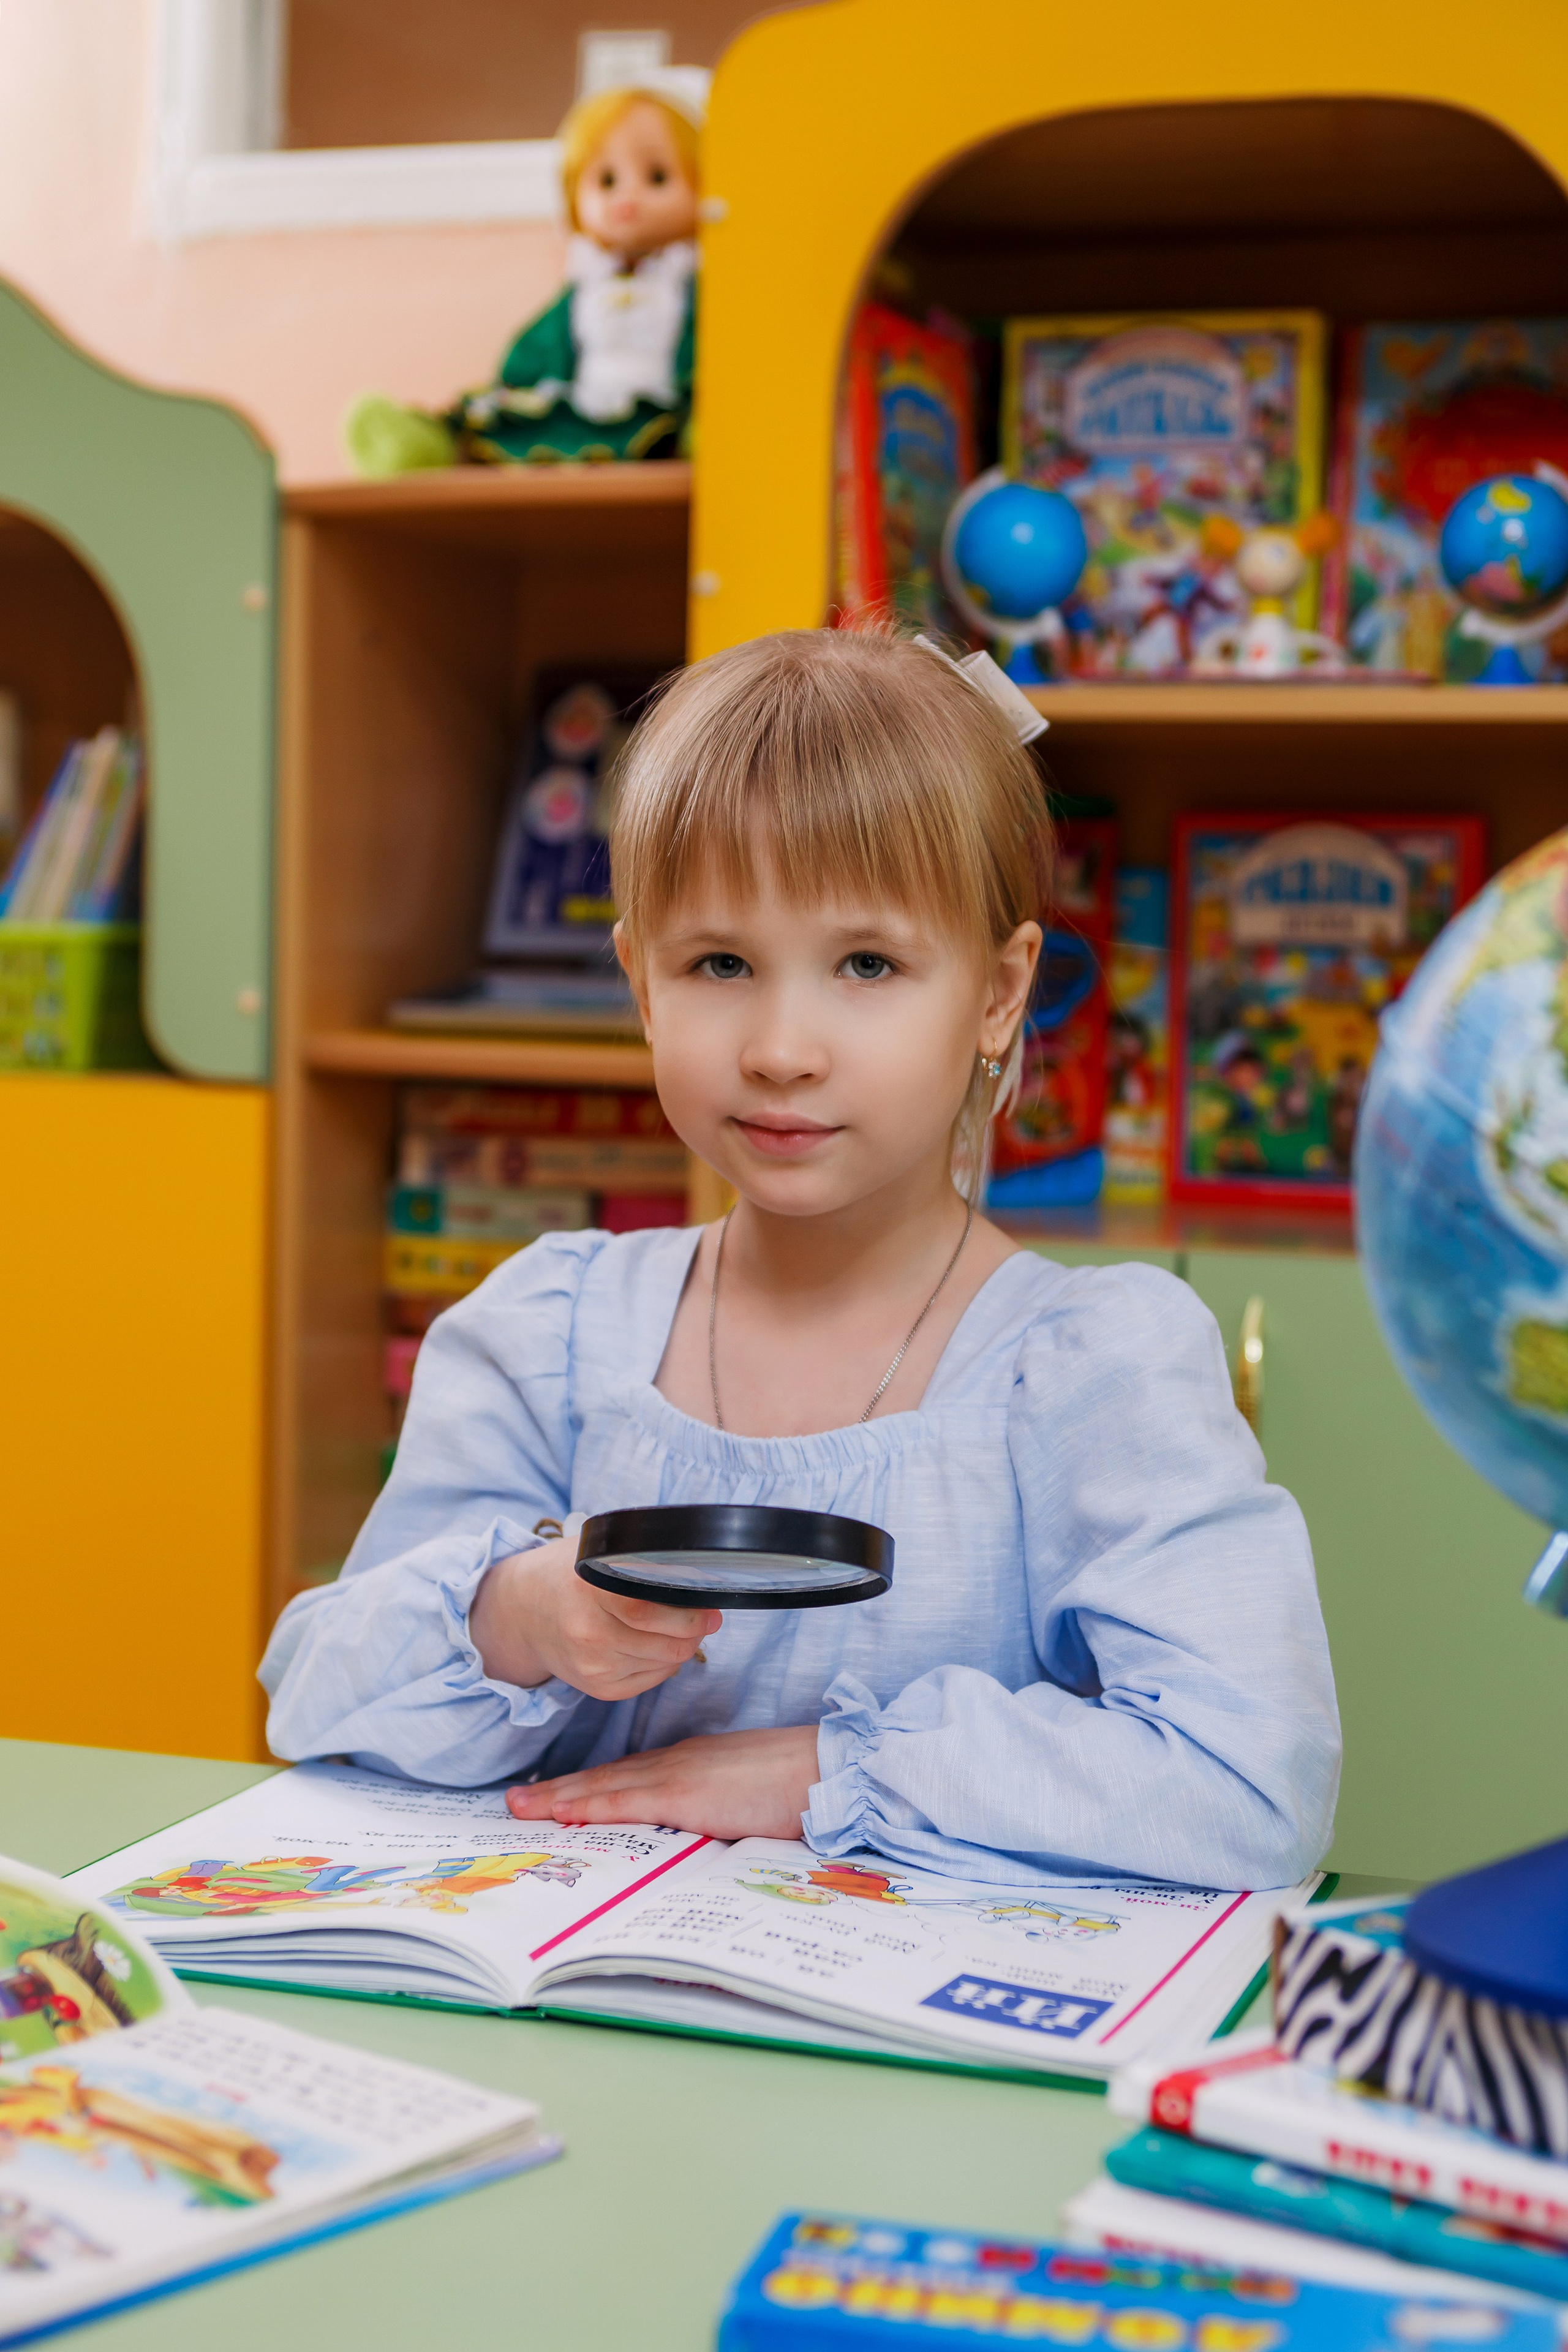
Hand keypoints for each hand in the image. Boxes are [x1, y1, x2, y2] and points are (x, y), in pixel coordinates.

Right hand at [469, 1534, 719, 1701]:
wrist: (520, 1613)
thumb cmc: (566, 1576)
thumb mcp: (594, 1553)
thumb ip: (636, 1562)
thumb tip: (695, 1578)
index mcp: (587, 1591)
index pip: (650, 1610)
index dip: (690, 1613)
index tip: (711, 1607)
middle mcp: (588, 1633)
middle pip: (665, 1643)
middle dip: (696, 1632)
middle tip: (706, 1618)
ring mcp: (592, 1665)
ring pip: (663, 1664)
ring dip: (682, 1647)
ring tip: (679, 1628)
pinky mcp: (597, 1688)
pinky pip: (650, 1680)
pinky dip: (664, 1665)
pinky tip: (657, 1646)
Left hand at [506, 1724, 820, 1840]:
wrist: (826, 1769)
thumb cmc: (800, 1785)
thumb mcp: (749, 1797)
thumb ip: (719, 1809)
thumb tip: (702, 1836)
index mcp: (693, 1763)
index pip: (629, 1774)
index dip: (589, 1785)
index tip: (558, 1794)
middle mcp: (677, 1762)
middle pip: (606, 1778)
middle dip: (559, 1790)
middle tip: (515, 1800)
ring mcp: (678, 1775)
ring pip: (604, 1786)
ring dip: (559, 1797)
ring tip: (520, 1806)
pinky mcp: (684, 1795)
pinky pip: (625, 1802)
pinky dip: (589, 1805)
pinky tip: (560, 1810)